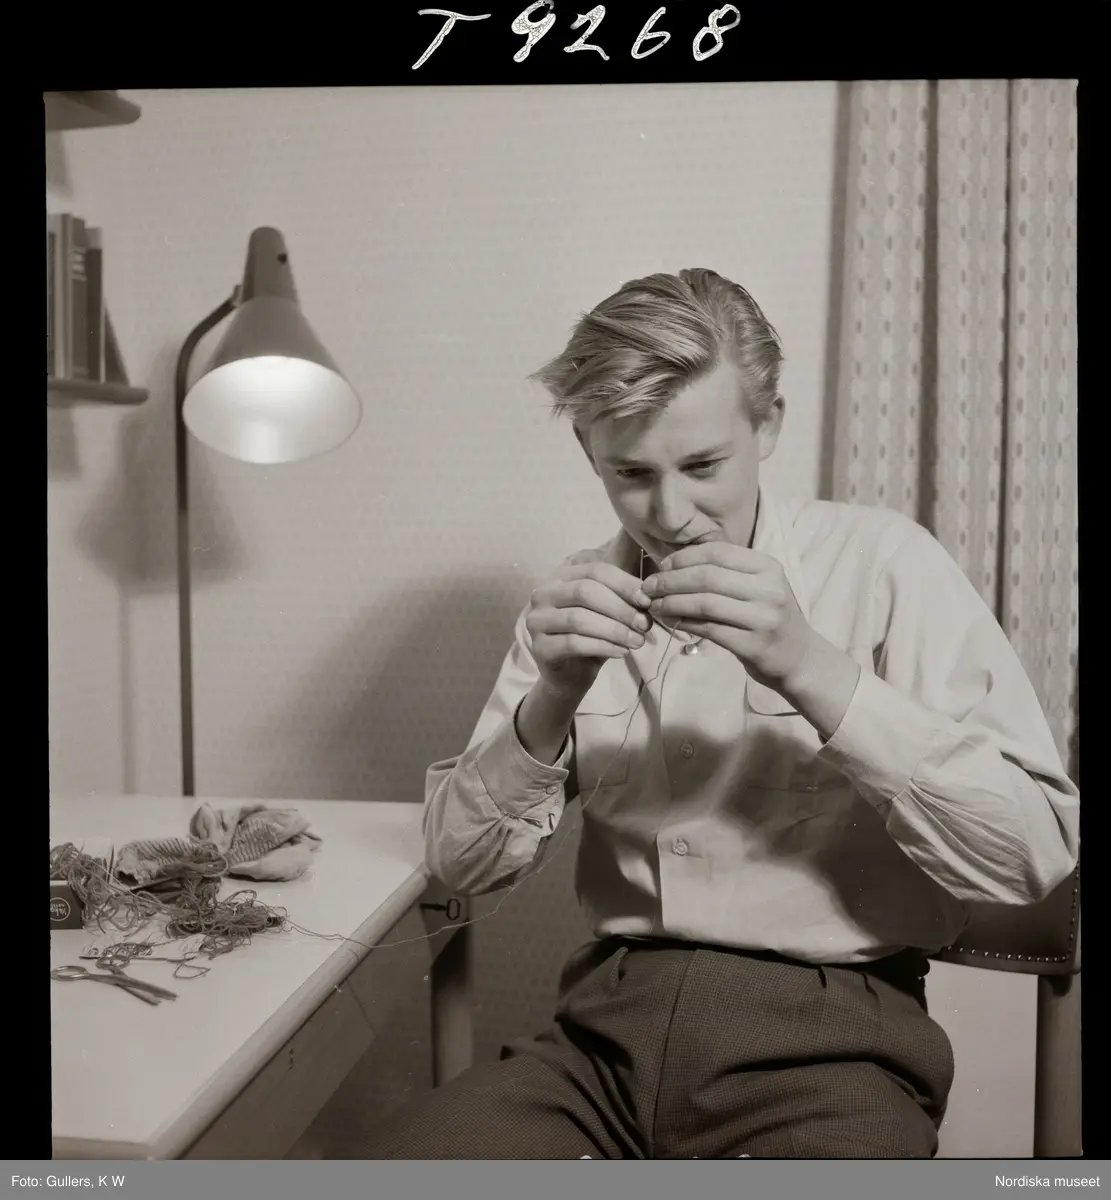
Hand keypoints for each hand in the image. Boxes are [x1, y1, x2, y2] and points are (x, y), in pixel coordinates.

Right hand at [525, 562, 651, 700]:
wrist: (571, 675)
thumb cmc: (592, 637)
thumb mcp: (609, 613)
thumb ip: (623, 599)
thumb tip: (648, 595)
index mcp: (560, 578)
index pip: (594, 571)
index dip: (623, 584)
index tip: (647, 601)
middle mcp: (542, 594)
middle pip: (585, 592)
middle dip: (619, 608)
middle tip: (644, 625)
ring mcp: (536, 621)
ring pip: (579, 619)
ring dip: (614, 630)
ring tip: (637, 641)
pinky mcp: (539, 647)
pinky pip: (573, 643)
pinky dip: (602, 646)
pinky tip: (622, 653)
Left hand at [642, 543, 812, 690]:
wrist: (800, 658)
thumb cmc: (770, 618)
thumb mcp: (759, 586)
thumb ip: (726, 573)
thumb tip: (673, 564)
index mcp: (768, 567)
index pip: (717, 553)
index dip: (684, 557)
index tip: (662, 566)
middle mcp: (768, 589)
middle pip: (707, 577)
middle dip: (671, 580)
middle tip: (649, 587)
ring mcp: (762, 617)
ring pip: (705, 603)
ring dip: (672, 602)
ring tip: (654, 605)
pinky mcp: (753, 644)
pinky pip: (709, 629)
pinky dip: (684, 623)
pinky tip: (671, 621)